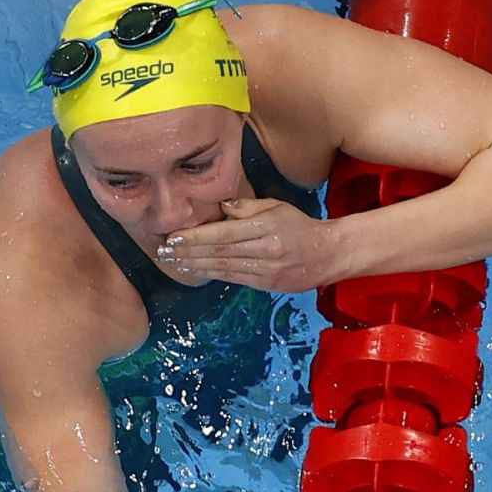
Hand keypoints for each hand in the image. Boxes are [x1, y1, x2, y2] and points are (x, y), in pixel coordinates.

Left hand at [159, 198, 338, 291]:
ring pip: (223, 268)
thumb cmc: (301, 226)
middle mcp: (264, 250)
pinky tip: (196, 270)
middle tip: (163, 251)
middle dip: (187, 252)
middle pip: (218, 252)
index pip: (223, 234)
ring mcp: (266, 270)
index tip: (173, 237)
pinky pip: (234, 278)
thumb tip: (221, 207)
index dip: (195, 237)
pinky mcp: (267, 284)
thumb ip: (248, 207)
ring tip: (172, 262)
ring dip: (194, 265)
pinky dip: (212, 274)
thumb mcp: (278, 207)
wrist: (328, 255)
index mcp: (266, 228)